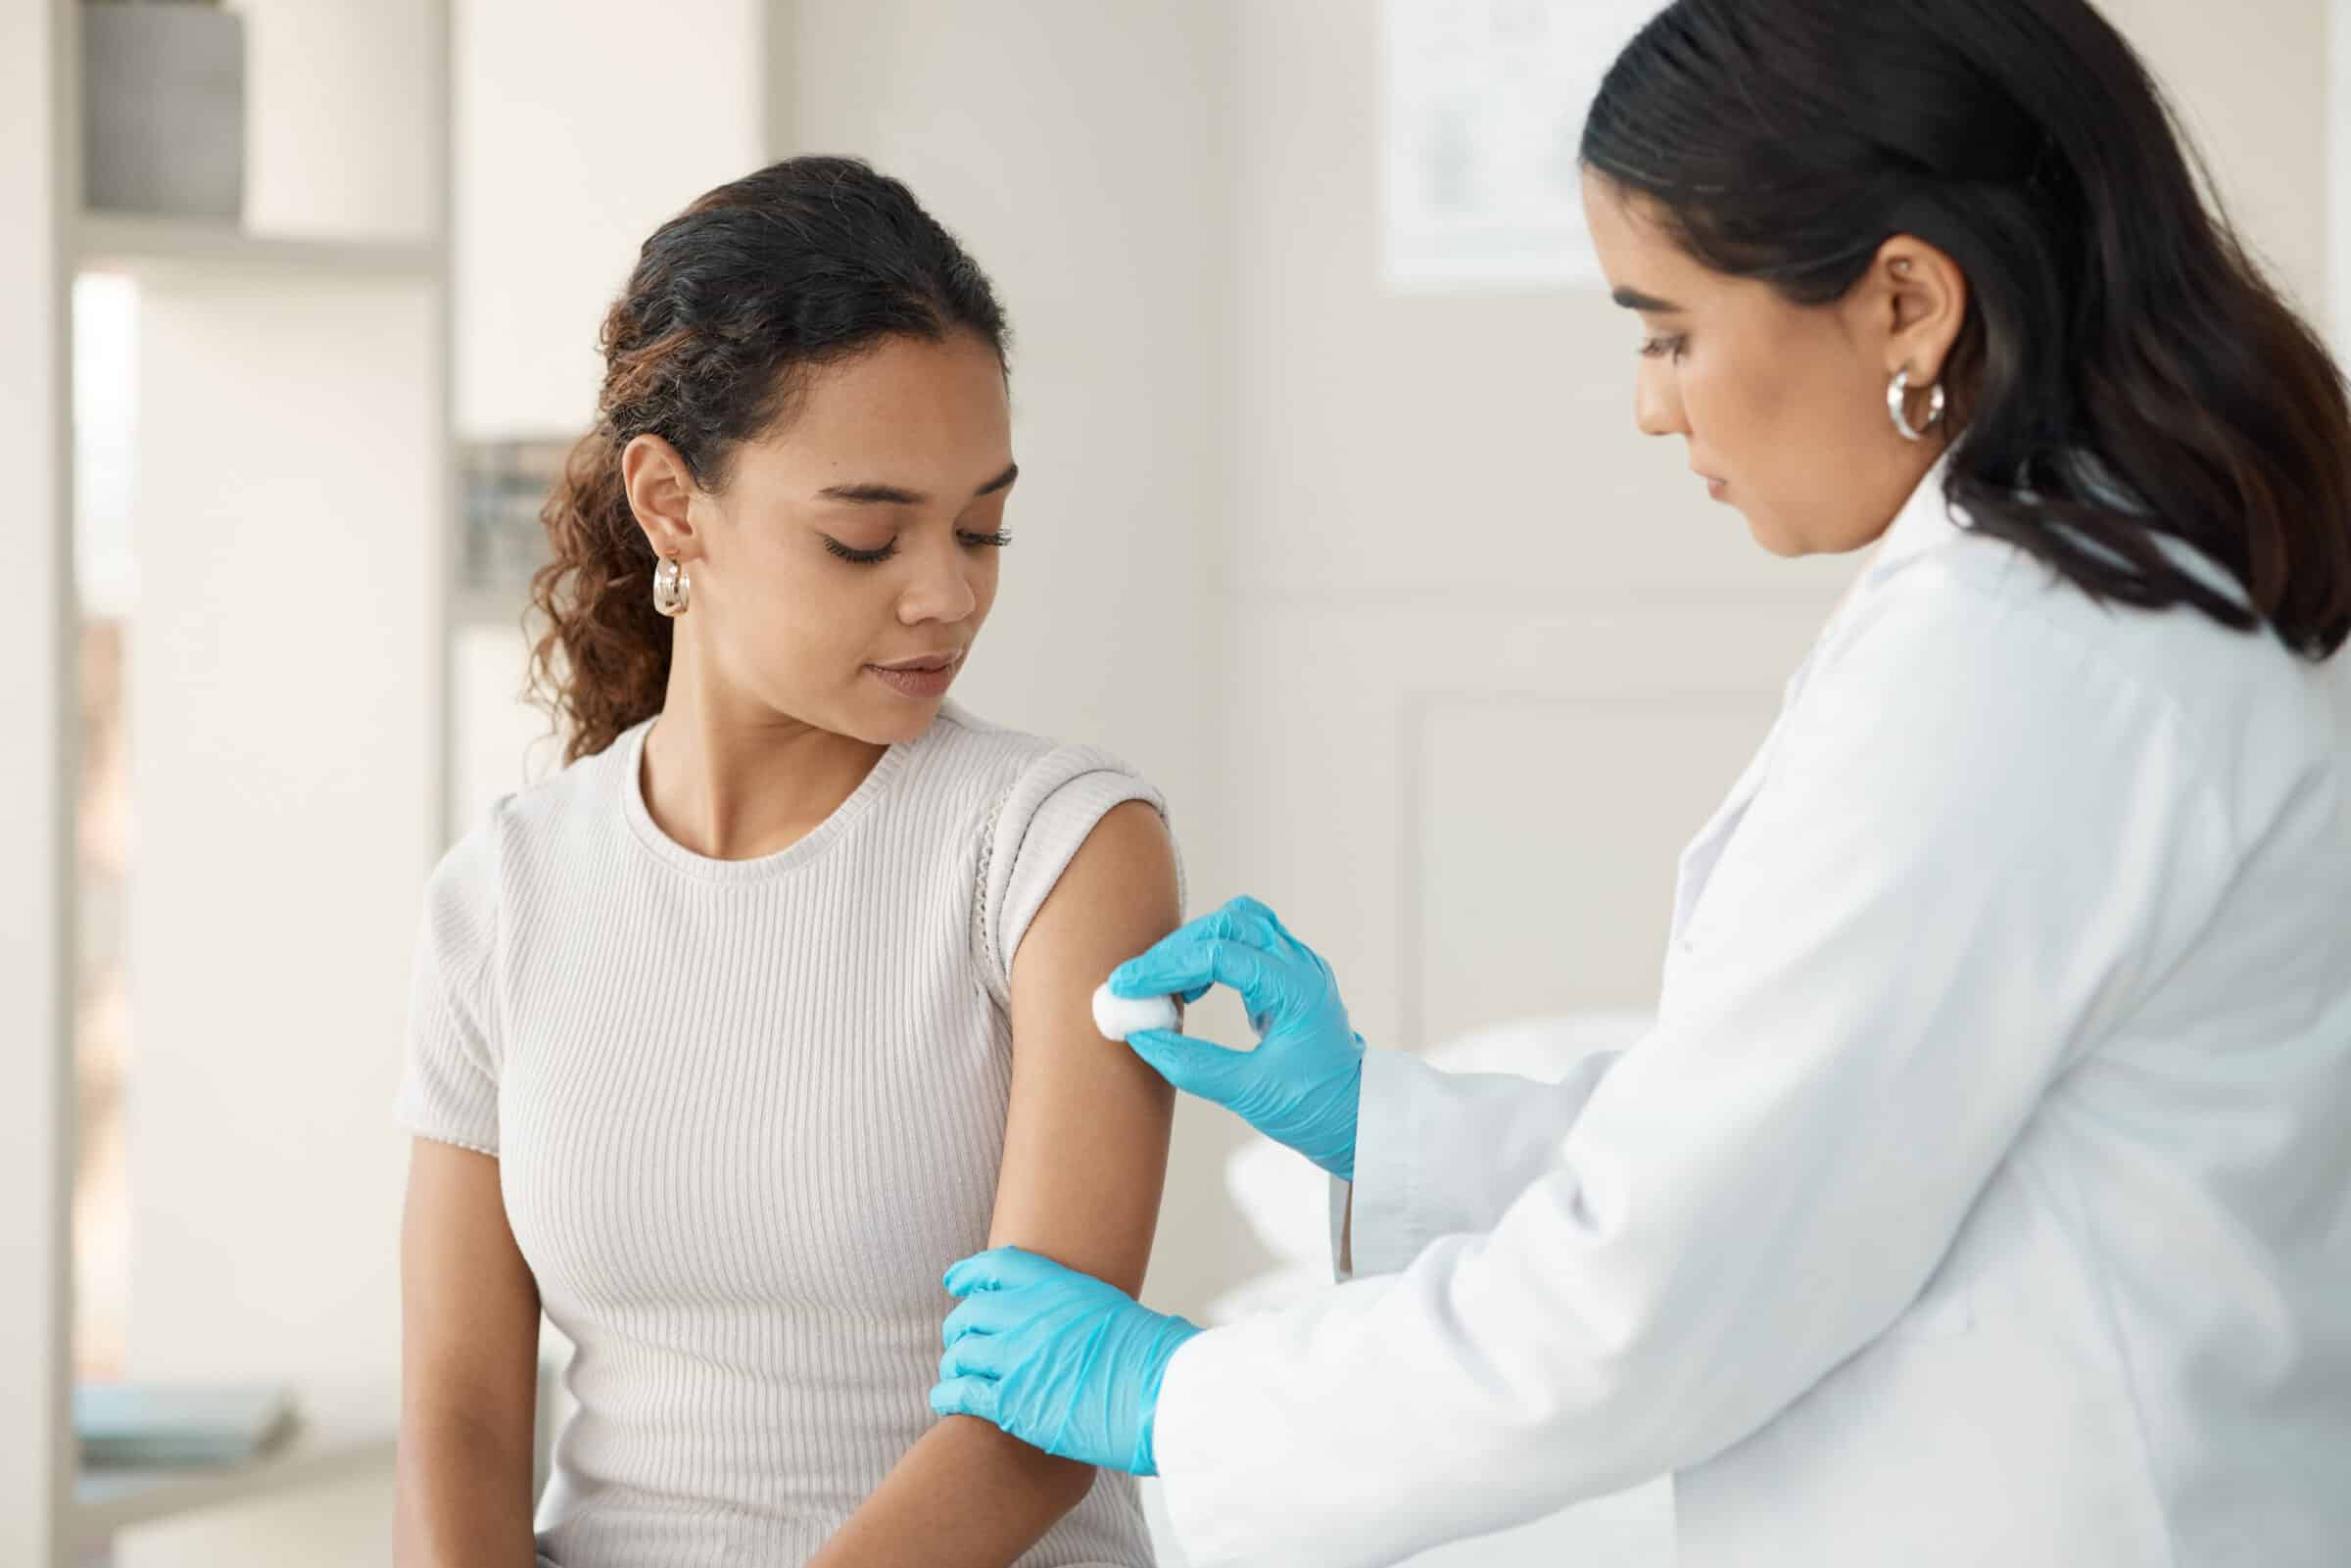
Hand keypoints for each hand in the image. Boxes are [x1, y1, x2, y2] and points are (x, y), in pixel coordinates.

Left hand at [930, 1248, 1201, 1476]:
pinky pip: (961, 1392)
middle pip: (971, 1312)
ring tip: (955, 1374)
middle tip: (961, 1341)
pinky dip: (947, 1395)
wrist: (1163, 1391)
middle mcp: (1030, 1314)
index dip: (969, 1273)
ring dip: (954, 1363)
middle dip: (960, 1327)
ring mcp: (1018, 1357)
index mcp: (1058, 1285)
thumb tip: (1090, 1319)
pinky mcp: (1013, 1402)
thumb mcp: (1114, 1310)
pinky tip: (946, 1401)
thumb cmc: (1154, 1355)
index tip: (956, 1281)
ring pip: (961, 1352)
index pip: (997, 1266)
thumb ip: (1084, 1309)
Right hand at [1109, 896, 1366, 1179]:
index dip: (1168, 967)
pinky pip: (1245, 943)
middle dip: (1177, 948)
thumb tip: (1141, 1037)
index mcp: (1298, 989)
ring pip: (1239, 923)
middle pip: (1230, 922)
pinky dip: (1211, 956)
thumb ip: (1192, 1065)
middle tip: (1136, 982)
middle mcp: (1301, 966)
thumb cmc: (1314, 1108)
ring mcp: (1297, 967)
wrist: (1356, 1118)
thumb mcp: (1249, 1093)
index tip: (1128, 986)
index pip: (1221, 954)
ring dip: (1195, 945)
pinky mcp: (1288, 977)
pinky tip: (1193, 990)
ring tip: (1165, 986)